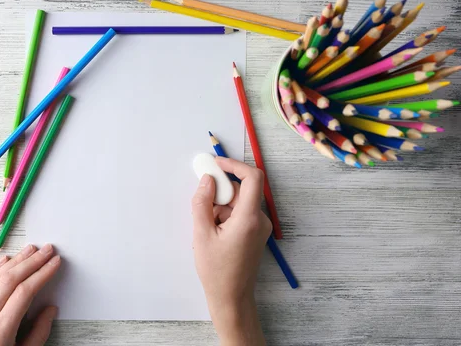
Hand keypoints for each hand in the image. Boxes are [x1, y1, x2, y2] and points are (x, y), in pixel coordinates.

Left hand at [0, 244, 60, 345]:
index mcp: (0, 331)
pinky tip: (5, 260)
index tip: (55, 263)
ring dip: (15, 260)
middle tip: (48, 250)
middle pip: (10, 280)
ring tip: (31, 249)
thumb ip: (38, 333)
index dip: (42, 274)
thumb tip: (50, 309)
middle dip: (32, 262)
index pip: (24, 292)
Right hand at [191, 157, 271, 345]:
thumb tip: (207, 180)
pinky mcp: (255, 233)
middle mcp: (260, 220)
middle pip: (241, 191)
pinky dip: (225, 216)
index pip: (252, 178)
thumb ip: (202, 203)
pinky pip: (240, 213)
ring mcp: (259, 227)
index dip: (235, 165)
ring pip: (239, 202)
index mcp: (249, 218)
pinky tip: (213, 234)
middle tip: (202, 205)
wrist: (231, 298)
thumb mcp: (201, 234)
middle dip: (220, 193)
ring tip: (207, 229)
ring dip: (220, 207)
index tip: (216, 164)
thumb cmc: (217, 271)